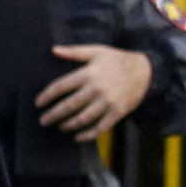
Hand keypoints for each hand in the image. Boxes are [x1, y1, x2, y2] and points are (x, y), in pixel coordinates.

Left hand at [34, 44, 152, 137]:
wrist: (147, 70)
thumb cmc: (117, 60)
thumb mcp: (96, 51)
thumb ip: (74, 51)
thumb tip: (53, 50)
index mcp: (89, 73)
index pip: (61, 86)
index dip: (47, 96)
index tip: (38, 103)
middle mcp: (97, 88)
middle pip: (69, 105)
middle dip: (53, 115)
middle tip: (43, 121)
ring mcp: (108, 102)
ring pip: (83, 118)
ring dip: (68, 125)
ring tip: (59, 127)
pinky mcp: (118, 112)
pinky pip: (101, 127)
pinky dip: (88, 134)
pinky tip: (77, 137)